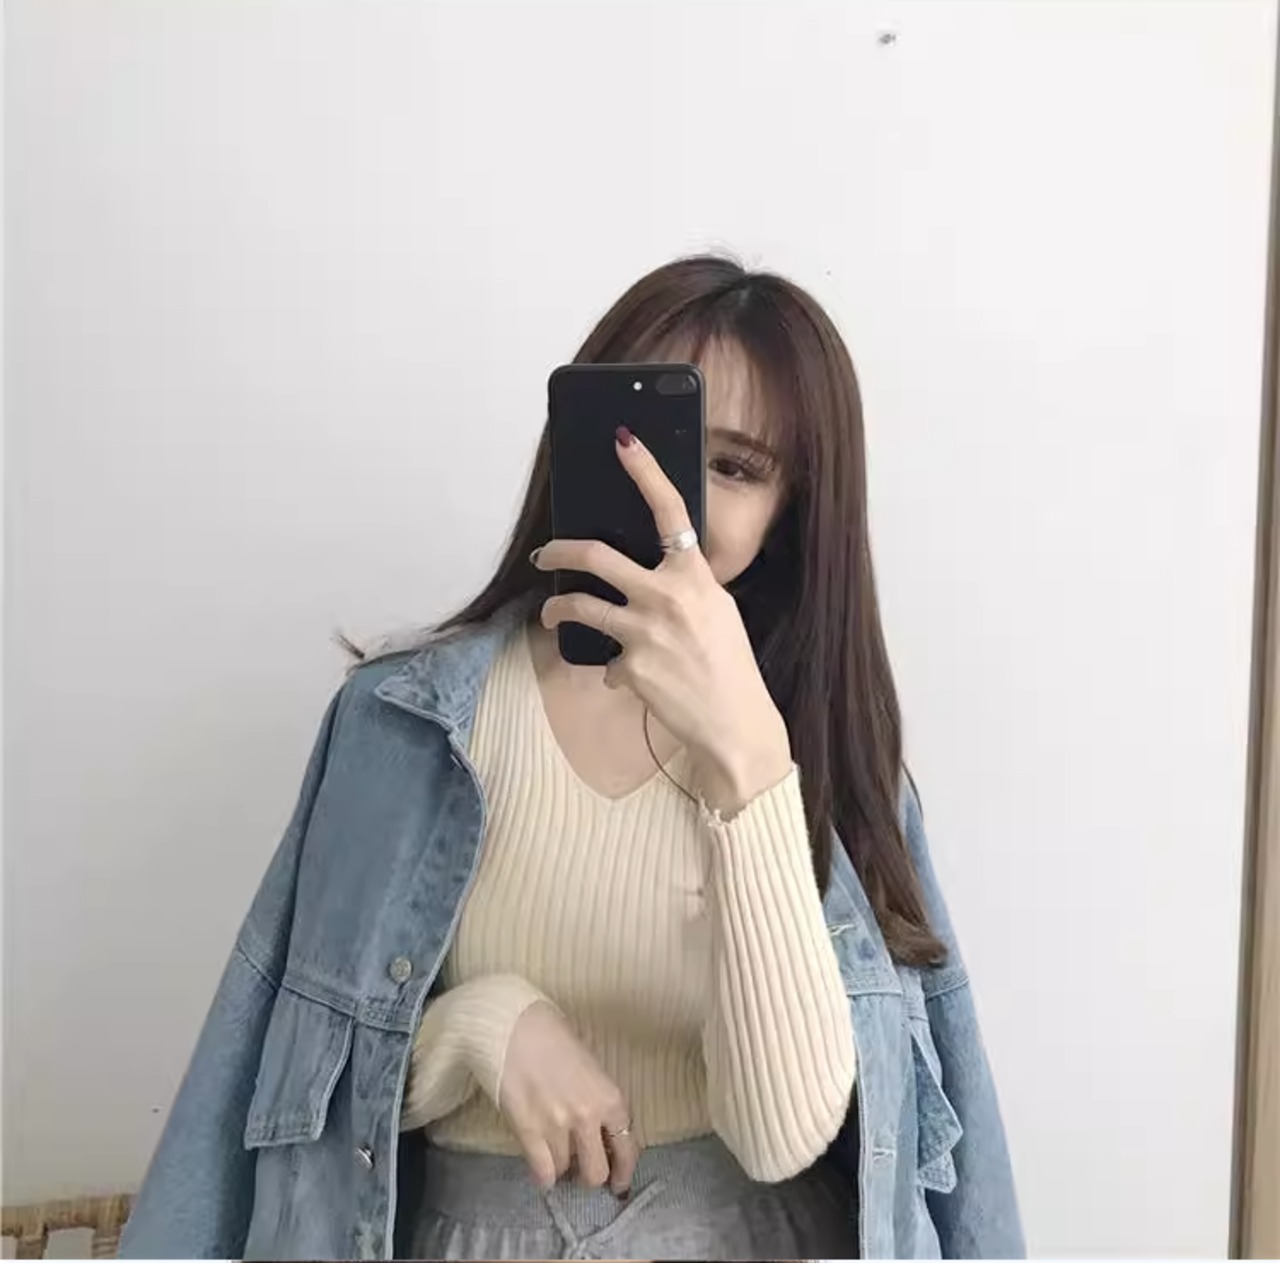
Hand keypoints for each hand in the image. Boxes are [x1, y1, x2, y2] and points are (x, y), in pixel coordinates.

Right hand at [498, 1001, 639, 1195]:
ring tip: (554, 1154)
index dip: (623, 1171)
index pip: (626, 1148)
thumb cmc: (554, 1036)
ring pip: (565, 1171)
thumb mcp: (591, 1066)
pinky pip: (541, 1171)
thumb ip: (599, 1099)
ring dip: (561, 1167)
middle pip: (596, 1172)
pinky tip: (540, 1165)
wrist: (514, 1026)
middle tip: (580, 1167)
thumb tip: (599, 1131)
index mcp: (610, 1097)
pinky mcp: (528, 1131)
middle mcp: (588, 1117)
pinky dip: (542, 1174)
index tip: (618, 1183)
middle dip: (590, 1174)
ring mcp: (557, 1126)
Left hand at [534, 427, 792, 813]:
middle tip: (544, 554)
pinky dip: (613, 670)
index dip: (644, 470)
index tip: (623, 441)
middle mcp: (667, 595)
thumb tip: (647, 576)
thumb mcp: (717, 612)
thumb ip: (683, 588)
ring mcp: (644, 631)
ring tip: (551, 613)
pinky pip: (605, 661)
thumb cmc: (730, 668)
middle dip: (558, 550)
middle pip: (595, 555)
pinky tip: (633, 681)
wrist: (736, 725)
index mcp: (695, 575)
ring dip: (556, 608)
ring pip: (579, 605)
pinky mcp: (629, 667)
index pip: (669, 509)